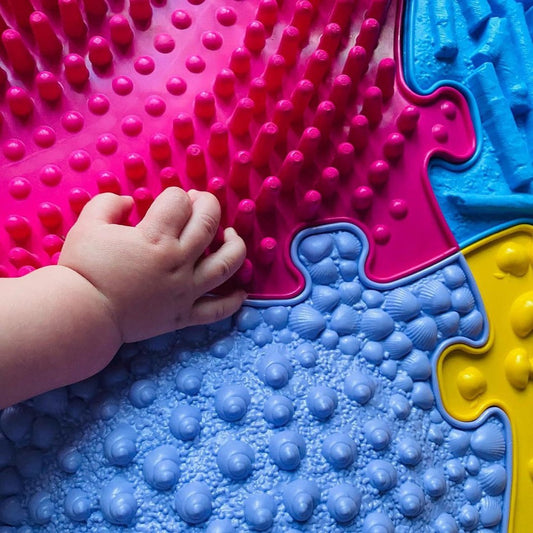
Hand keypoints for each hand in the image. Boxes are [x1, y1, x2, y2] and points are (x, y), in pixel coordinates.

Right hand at [59, 187, 246, 341]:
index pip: (179, 202)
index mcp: (155, 238)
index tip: (168, 200)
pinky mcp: (184, 315)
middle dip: (208, 204)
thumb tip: (129, 202)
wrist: (82, 315)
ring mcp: (185, 290)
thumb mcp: (88, 225)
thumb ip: (109, 204)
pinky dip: (233, 302)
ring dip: (235, 245)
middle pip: (208, 223)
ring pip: (226, 264)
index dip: (175, 195)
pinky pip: (217, 310)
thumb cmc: (83, 269)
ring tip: (230, 235)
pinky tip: (241, 293)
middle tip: (200, 202)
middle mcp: (177, 262)